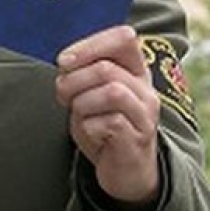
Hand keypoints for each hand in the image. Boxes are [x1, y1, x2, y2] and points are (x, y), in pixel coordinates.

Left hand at [55, 25, 160, 206]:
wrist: (126, 171)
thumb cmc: (103, 125)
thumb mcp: (90, 93)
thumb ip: (81, 73)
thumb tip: (65, 60)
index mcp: (135, 71)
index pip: (124, 39)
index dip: (90, 45)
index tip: (64, 61)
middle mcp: (146, 90)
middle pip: (106, 69)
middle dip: (73, 81)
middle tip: (63, 96)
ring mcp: (145, 115)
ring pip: (111, 92)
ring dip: (81, 103)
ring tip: (78, 114)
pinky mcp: (137, 139)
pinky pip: (106, 123)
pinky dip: (87, 127)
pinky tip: (91, 134)